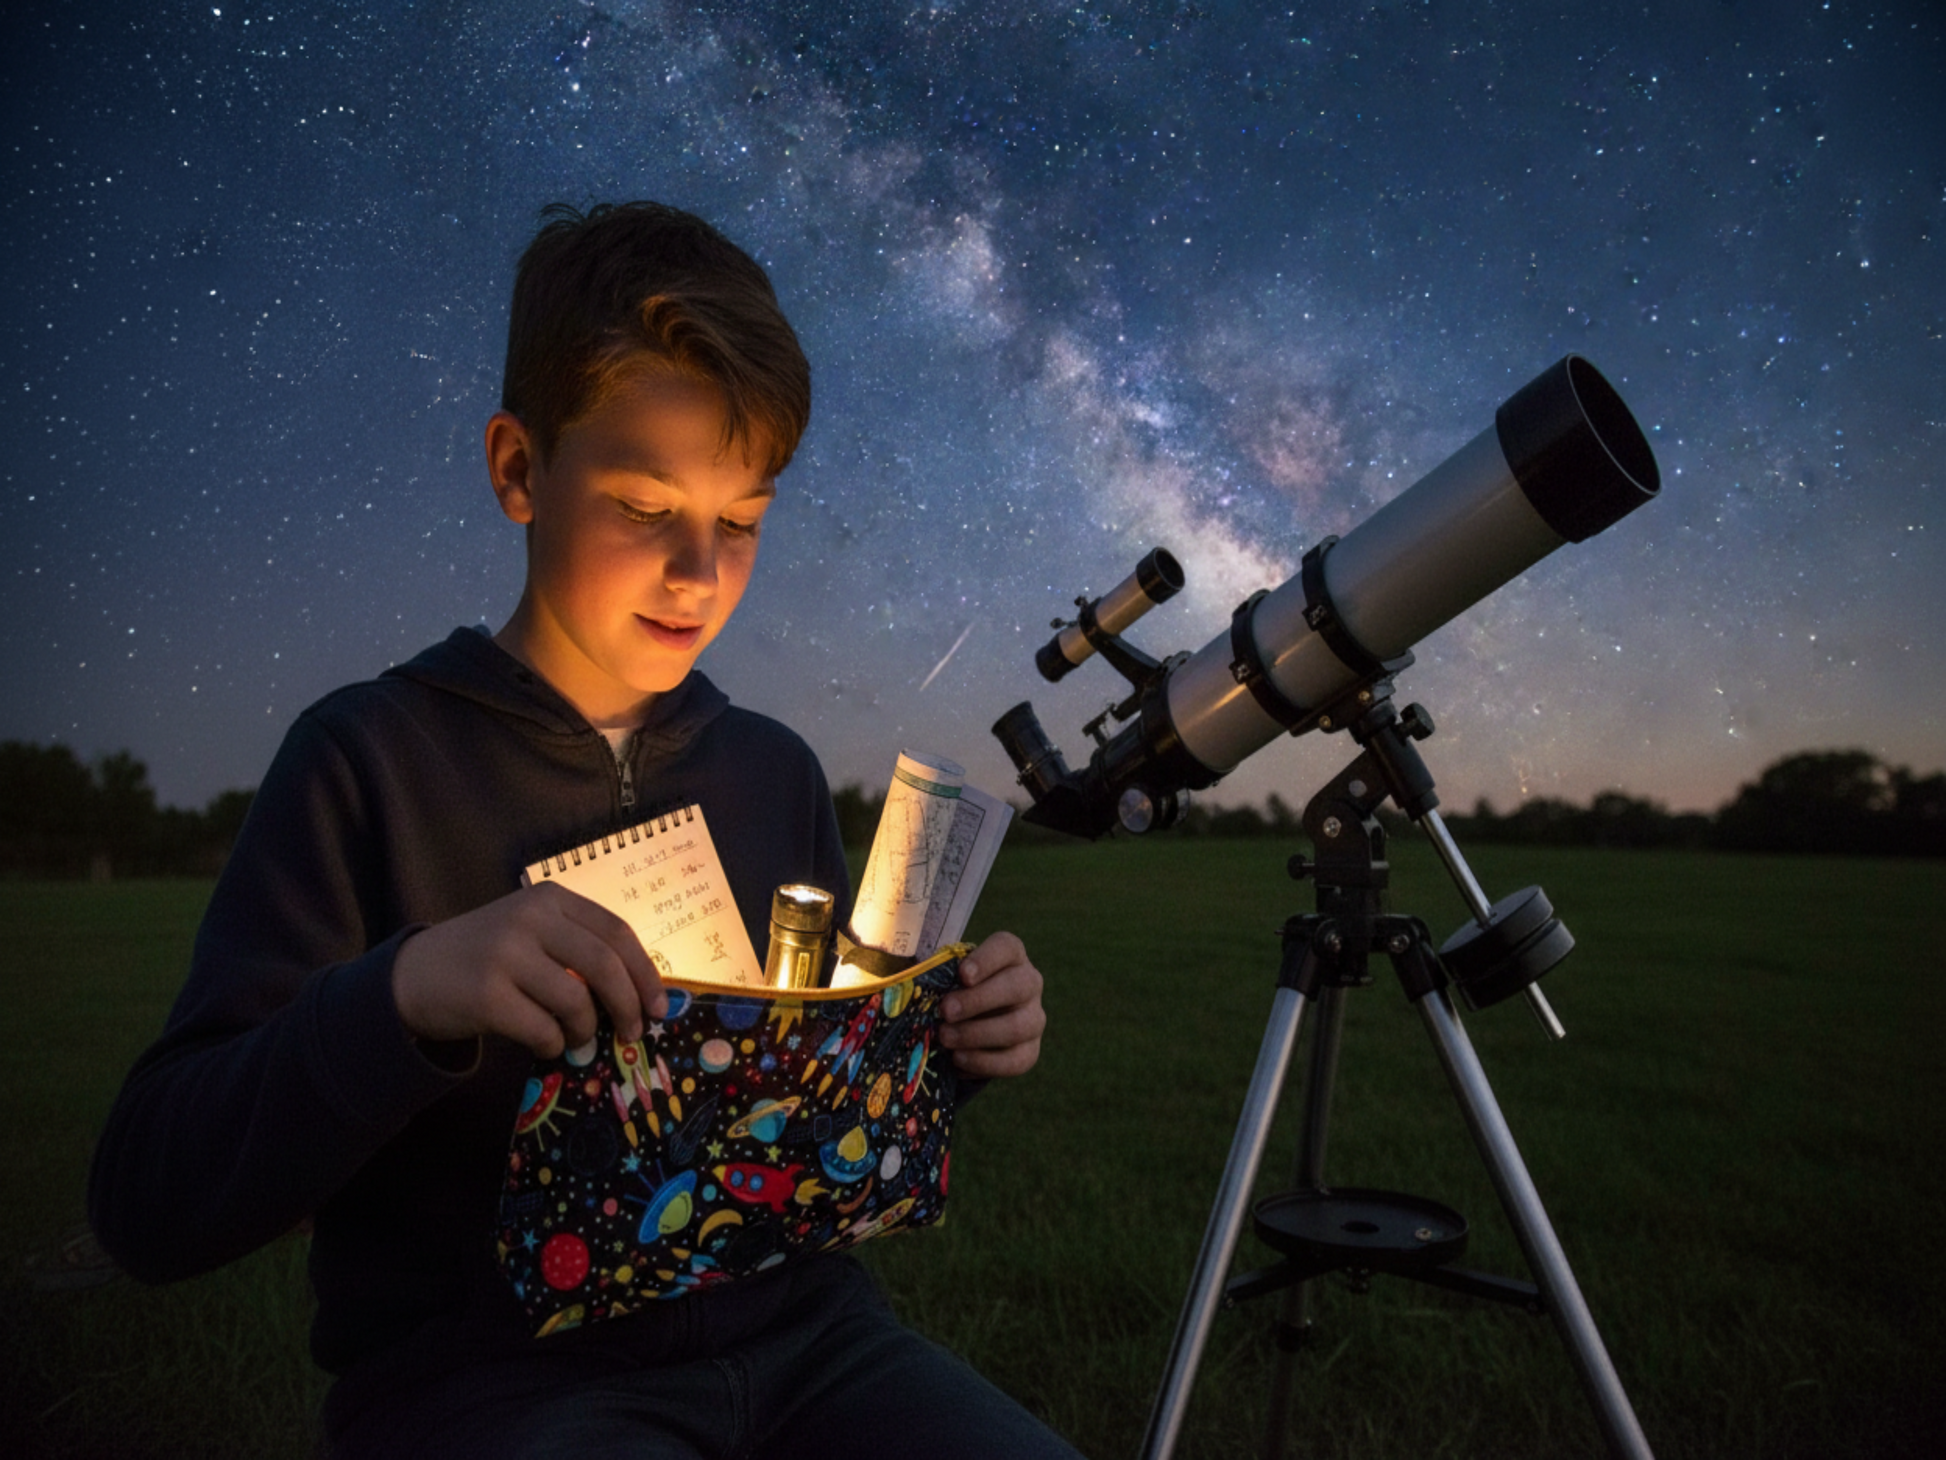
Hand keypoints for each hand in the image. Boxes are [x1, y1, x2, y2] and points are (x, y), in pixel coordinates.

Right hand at [391, 882, 667, 1057]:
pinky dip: (554, 1044)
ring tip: (579, 1040)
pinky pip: (542, 1029)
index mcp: (549, 899)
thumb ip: (577, 948)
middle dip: (628, 1005)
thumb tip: (638, 995)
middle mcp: (529, 918)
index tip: (659, 1005)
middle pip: (604, 965)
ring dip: (586, 1030)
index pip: (616, 932)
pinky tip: (546, 1044)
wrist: (413, 975)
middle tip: (634, 1033)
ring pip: (575, 1001)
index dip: (645, 972)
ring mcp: (505, 954)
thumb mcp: (531, 933)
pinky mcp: (485, 995)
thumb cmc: (485, 957)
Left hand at [938, 931, 1045, 1078]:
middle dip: (979, 1001)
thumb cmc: (951, 990)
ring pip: (1019, 1026)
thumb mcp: (942, 976)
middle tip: (945, 1011)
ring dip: (978, 1034)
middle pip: (1017, 986)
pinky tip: (958, 1060)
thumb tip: (896, 985)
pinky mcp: (1030, 1051)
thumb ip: (929, 975)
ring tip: (945, 1039)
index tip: (962, 975)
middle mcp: (1029, 983)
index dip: (987, 960)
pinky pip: (1016, 1061)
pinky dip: (984, 1063)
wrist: (968, 1024)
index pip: (1007, 947)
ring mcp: (1034, 1018)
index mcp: (1009, 955)